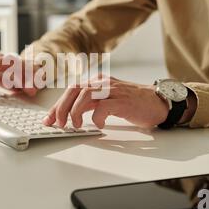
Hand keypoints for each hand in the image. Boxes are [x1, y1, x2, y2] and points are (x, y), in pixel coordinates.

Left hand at [43, 76, 170, 128]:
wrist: (158, 103)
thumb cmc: (133, 104)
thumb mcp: (107, 101)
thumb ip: (90, 104)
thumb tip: (70, 115)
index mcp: (97, 82)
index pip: (71, 90)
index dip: (57, 105)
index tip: (49, 119)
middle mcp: (103, 83)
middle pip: (74, 90)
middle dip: (61, 108)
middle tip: (57, 123)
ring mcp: (113, 90)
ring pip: (85, 95)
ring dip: (75, 111)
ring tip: (75, 125)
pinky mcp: (123, 100)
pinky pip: (103, 106)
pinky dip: (97, 117)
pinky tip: (98, 124)